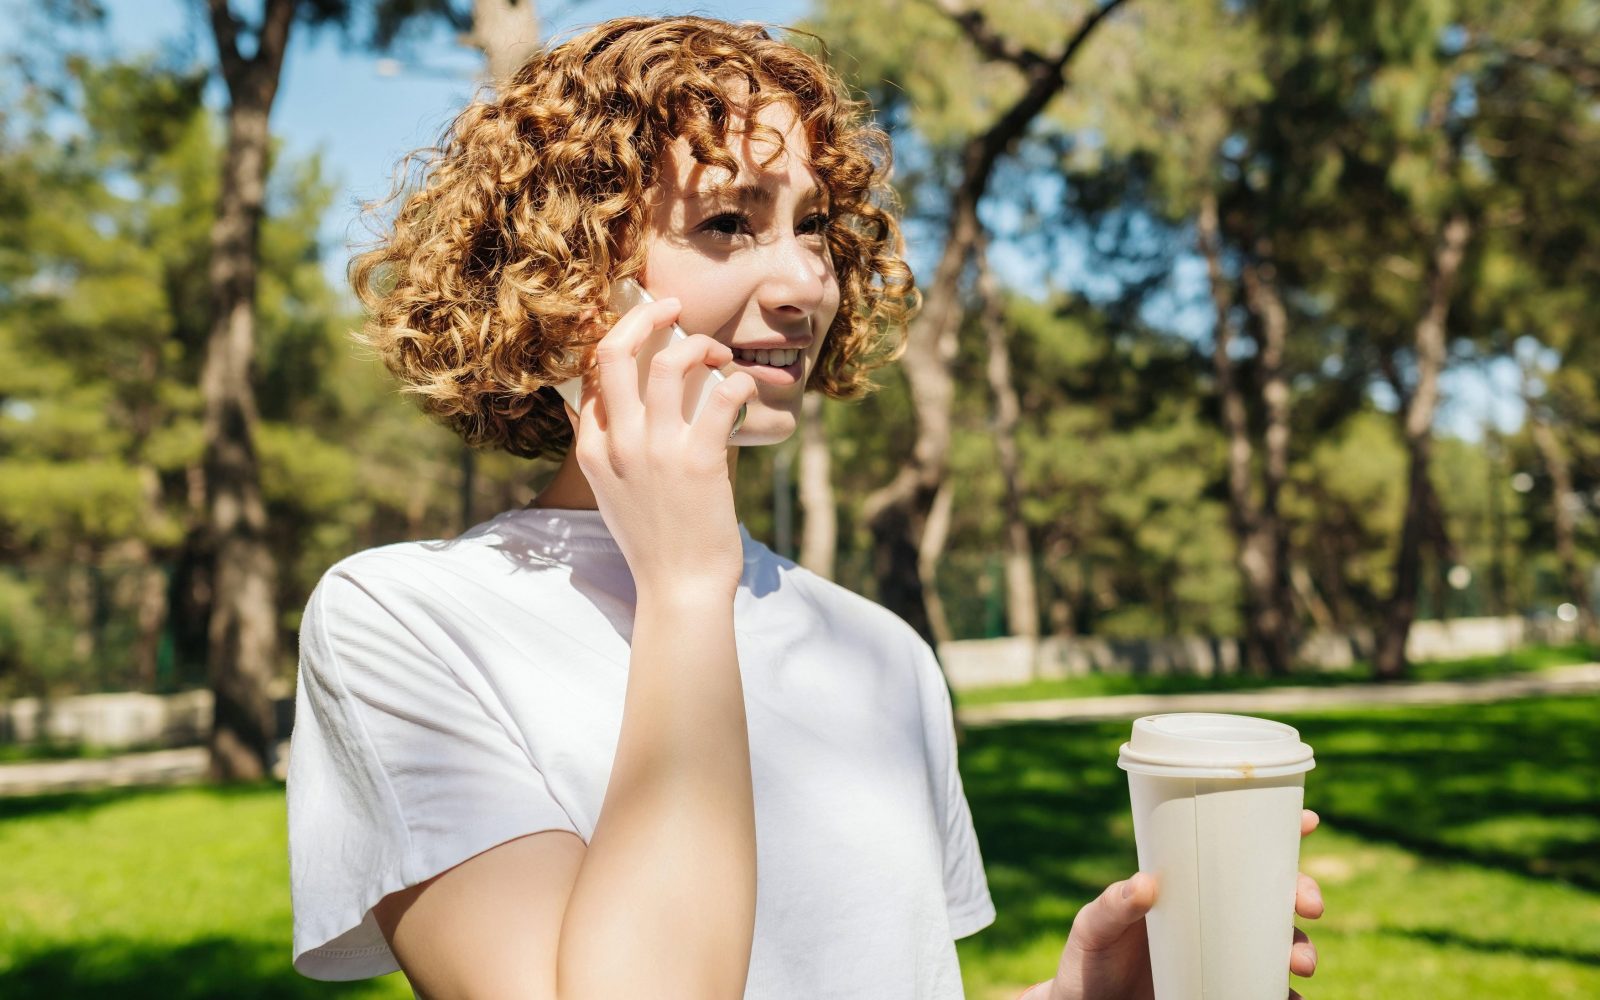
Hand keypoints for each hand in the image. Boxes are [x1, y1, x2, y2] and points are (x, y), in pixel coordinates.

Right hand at [565, 296, 757, 595]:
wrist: (679, 588)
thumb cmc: (655, 540)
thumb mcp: (614, 492)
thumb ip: (612, 448)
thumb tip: (629, 402)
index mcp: (594, 451)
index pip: (592, 375)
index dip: (621, 343)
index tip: (647, 333)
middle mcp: (619, 444)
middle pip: (615, 352)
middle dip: (645, 315)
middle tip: (672, 305)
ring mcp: (657, 451)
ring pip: (668, 365)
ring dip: (697, 345)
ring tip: (716, 351)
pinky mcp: (699, 461)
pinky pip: (719, 397)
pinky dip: (736, 381)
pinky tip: (743, 385)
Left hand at [1029, 809, 1323, 999]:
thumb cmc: (1091, 957)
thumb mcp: (1095, 926)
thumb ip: (1114, 905)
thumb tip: (1146, 884)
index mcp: (1187, 888)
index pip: (1235, 852)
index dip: (1277, 833)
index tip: (1308, 821)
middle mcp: (1213, 917)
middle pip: (1273, 897)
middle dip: (1301, 894)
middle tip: (1308, 906)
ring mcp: (1222, 954)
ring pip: (1280, 944)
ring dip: (1301, 948)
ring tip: (1300, 963)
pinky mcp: (1225, 990)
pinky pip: (1266, 990)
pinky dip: (1286, 995)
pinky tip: (1292, 998)